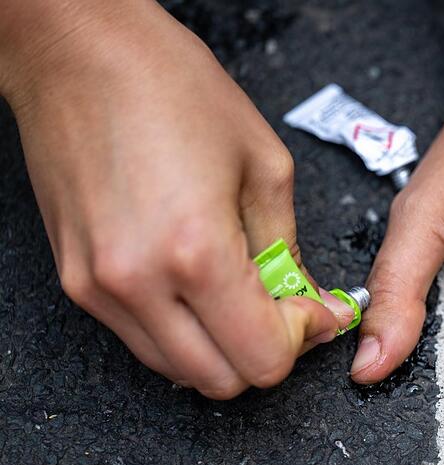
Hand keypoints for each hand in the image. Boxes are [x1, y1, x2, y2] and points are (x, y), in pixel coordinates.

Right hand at [1, 1, 354, 397]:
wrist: (78, 53)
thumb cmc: (172, 88)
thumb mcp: (264, 165)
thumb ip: (288, 250)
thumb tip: (307, 302)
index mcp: (195, 251)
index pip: (262, 358)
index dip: (303, 339)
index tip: (317, 309)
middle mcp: (138, 283)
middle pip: (221, 380)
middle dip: (267, 353)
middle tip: (288, 309)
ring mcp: (98, 289)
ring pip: (178, 371)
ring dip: (224, 348)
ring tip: (245, 295)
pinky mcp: (76, 283)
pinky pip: (142, 341)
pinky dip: (184, 333)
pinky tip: (202, 288)